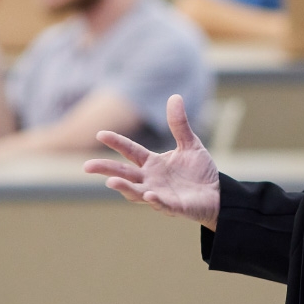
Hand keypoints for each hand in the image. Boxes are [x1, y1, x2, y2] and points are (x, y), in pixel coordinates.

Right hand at [84, 95, 221, 229]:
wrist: (216, 194)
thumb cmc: (199, 171)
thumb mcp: (190, 144)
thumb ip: (179, 124)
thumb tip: (175, 96)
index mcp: (152, 163)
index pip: (130, 151)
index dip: (116, 143)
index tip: (100, 134)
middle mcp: (150, 179)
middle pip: (124, 174)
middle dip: (106, 169)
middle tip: (86, 166)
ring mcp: (159, 194)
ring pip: (136, 192)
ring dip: (124, 188)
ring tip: (111, 182)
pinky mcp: (174, 207)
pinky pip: (162, 204)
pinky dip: (155, 200)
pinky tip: (149, 194)